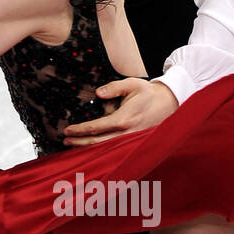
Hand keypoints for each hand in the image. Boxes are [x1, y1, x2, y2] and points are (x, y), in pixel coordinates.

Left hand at [62, 78, 178, 145]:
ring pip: (105, 148)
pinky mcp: (133, 142)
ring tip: (74, 146)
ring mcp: (130, 140)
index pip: (96, 127)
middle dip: (80, 142)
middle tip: (65, 141)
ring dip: (88, 148)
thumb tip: (98, 93)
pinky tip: (92, 148)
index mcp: (124, 119)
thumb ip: (113, 87)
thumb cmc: (148, 93)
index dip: (80, 130)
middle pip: (97, 142)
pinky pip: (114, 148)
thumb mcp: (131, 84)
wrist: (168, 103)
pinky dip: (101, 150)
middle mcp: (126, 133)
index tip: (68, 130)